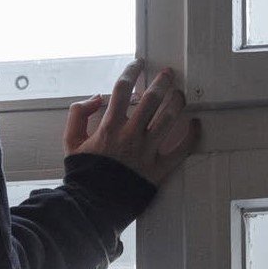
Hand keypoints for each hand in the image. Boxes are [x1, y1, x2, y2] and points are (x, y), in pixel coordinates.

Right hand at [63, 59, 199, 185]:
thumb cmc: (83, 173)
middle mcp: (130, 134)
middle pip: (151, 99)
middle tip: (168, 73)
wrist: (94, 205)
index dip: (131, 71)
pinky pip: (182, 149)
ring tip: (180, 93)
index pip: (121, 89)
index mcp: (109, 125)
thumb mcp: (70, 141)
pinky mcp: (160, 168)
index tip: (138, 63)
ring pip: (168, 119)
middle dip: (161, 82)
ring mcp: (147, 151)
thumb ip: (78, 114)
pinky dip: (193, 135)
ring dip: (177, 102)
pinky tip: (197, 123)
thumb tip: (97, 97)